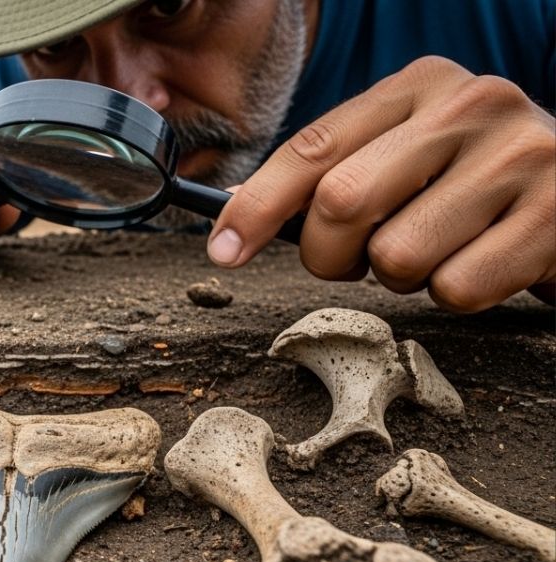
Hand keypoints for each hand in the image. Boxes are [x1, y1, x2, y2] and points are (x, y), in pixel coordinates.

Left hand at [208, 56, 555, 311]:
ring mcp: (519, 157)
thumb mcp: (408, 153)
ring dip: (401, 277)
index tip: (223, 250)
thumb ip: (335, 171)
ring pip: (397, 256)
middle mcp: (472, 105)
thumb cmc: (477, 183)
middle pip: (341, 202)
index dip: (256, 206)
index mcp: (421, 85)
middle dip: (329, 253)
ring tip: (438, 250)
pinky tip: (484, 261)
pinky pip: (456, 288)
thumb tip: (238, 214)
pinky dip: (456, 294)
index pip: (313, 148)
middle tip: (354, 260)